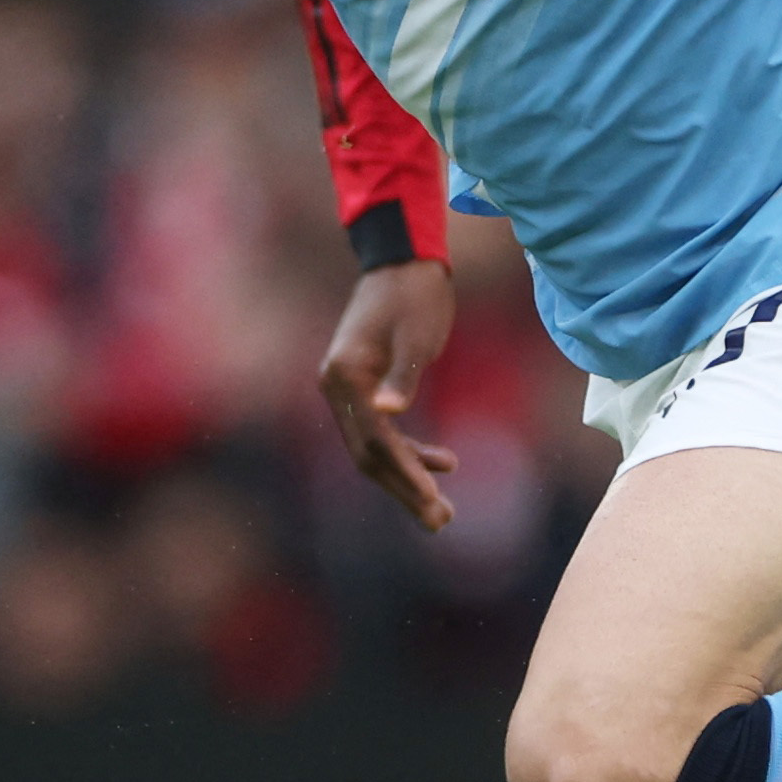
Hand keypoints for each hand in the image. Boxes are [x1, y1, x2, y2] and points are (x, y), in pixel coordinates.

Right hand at [318, 257, 460, 533]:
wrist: (403, 259)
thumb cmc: (415, 296)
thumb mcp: (416, 336)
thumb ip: (403, 375)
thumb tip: (390, 411)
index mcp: (345, 376)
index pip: (375, 440)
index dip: (405, 474)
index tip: (434, 502)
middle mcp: (337, 386)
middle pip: (369, 455)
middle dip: (405, 490)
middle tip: (440, 521)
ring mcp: (346, 388)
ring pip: (375, 448)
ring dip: (409, 477)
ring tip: (444, 509)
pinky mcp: (362, 386)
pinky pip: (382, 431)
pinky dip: (410, 450)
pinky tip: (445, 462)